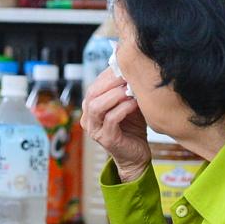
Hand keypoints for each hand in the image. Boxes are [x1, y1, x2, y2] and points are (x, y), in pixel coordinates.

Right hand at [82, 66, 150, 182]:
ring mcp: (95, 130)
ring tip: (130, 88)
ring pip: (97, 106)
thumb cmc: (133, 129)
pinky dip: (123, 108)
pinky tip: (134, 103)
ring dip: (115, 95)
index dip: (108, 75)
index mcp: (90, 108)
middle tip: (128, 74)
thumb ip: (125, 90)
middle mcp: (88, 119)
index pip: (94, 86)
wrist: (136, 156)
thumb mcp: (127, 105)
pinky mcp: (106, 139)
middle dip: (111, 82)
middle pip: (92, 94)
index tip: (125, 67)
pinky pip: (111, 119)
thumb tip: (131, 68)